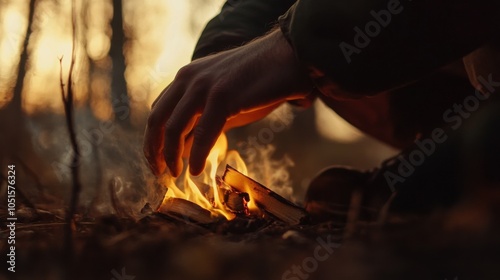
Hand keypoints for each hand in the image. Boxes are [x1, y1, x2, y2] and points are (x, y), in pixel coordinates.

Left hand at [144, 29, 312, 176]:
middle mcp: (189, 79)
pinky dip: (197, 156)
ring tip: (176, 174)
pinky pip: (203, 133)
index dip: (152, 139)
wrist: (287, 59)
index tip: (157, 160)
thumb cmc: (258, 81)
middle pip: (157, 120)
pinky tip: (196, 170)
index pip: (158, 111)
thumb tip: (184, 146)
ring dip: (171, 156)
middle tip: (159, 173)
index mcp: (186, 77)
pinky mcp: (223, 96)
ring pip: (174, 128)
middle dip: (153, 151)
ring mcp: (204, 86)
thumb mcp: (223, 98)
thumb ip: (202, 118)